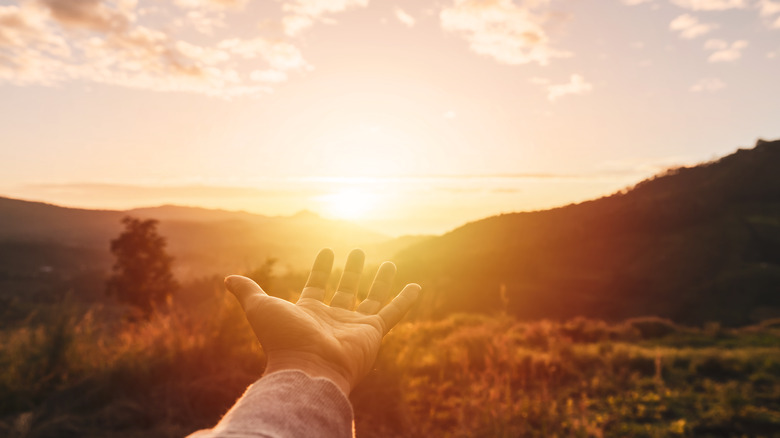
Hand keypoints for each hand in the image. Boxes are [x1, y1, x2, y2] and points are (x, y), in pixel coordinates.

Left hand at [225, 248, 420, 394]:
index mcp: (309, 312)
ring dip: (379, 281)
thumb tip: (228, 278)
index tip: (328, 251)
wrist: (308, 368)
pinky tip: (416, 286)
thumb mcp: (261, 309)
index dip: (322, 268)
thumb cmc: (283, 340)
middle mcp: (333, 319)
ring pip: (372, 299)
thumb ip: (249, 292)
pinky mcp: (373, 333)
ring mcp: (354, 326)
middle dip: (351, 271)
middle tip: (359, 251)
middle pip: (345, 290)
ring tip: (389, 263)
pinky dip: (405, 300)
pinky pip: (393, 313)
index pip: (317, 285)